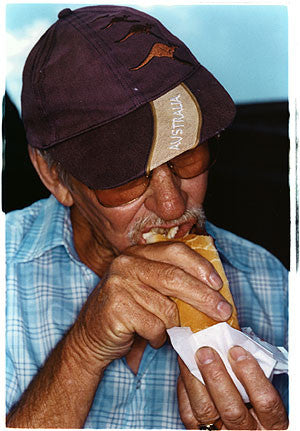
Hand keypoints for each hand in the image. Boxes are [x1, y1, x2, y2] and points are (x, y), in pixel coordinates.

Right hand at [72, 241, 231, 365]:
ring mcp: (119, 284)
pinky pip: (154, 326)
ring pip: (167, 307)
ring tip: (166, 329)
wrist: (91, 337)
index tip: (219, 284)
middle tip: (223, 312)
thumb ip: (173, 282)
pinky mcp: (116, 307)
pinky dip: (158, 337)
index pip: (176, 251)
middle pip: (175, 277)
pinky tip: (151, 337)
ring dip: (174, 325)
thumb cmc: (128, 312)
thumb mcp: (149, 289)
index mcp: (138, 253)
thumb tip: (214, 290)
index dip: (201, 267)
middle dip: (204, 297)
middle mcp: (127, 263)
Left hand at [177, 346, 287, 429]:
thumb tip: (233, 342)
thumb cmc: (255, 405)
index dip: (251, 374)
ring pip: (206, 411)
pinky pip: (188, 413)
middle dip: (216, 376)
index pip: (265, 402)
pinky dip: (185, 388)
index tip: (237, 350)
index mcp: (271, 424)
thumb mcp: (264, 395)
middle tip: (206, 351)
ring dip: (195, 380)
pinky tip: (185, 370)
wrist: (241, 430)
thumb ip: (254, 375)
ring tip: (190, 356)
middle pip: (231, 409)